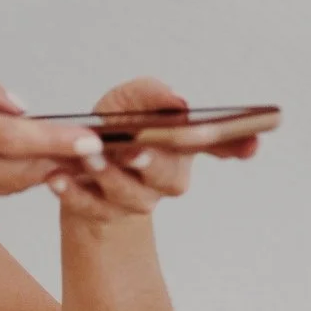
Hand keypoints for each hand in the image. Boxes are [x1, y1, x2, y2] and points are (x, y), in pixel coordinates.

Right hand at [0, 62, 103, 214]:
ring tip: (64, 152)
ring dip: (37, 168)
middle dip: (61, 160)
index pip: (17, 139)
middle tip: (93, 149)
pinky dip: (2, 172)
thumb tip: (18, 106)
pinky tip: (5, 157)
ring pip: (9, 183)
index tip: (92, 142)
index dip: (59, 142)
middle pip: (24, 170)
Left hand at [47, 77, 258, 224]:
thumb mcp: (128, 102)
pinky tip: (58, 179)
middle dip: (152, 163)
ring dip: (108, 177)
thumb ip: (151, 96)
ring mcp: (133, 201)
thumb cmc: (113, 131)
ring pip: (127, 194)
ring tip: (88, 158)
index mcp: (179, 150)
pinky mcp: (100, 214)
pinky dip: (73, 194)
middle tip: (135, 150)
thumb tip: (179, 102)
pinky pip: (89, 208)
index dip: (235, 145)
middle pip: (167, 175)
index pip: (217, 146)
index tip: (251, 143)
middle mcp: (163, 180)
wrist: (79, 170)